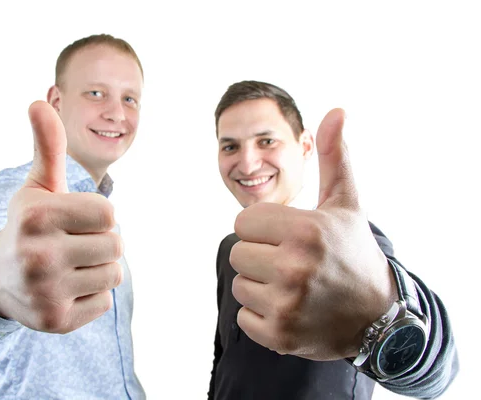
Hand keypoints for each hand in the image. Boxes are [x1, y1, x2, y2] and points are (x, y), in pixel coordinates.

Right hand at [0, 101, 122, 333]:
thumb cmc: (29, 225)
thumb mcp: (38, 185)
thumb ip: (47, 147)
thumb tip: (38, 101)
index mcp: (36, 217)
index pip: (109, 214)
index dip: (98, 215)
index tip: (75, 219)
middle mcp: (38, 256)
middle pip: (116, 244)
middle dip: (101, 241)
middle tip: (72, 245)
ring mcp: (46, 293)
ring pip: (113, 274)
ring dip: (98, 268)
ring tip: (69, 266)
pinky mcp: (56, 322)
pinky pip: (103, 303)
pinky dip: (91, 296)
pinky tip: (65, 289)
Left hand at [230, 109, 397, 359]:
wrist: (378, 314)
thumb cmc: (354, 252)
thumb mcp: (347, 204)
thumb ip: (334, 158)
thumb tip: (335, 110)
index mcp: (305, 230)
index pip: (243, 220)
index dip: (263, 227)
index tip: (287, 235)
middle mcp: (294, 268)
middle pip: (236, 252)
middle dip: (260, 254)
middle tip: (291, 262)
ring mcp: (286, 305)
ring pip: (239, 284)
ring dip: (260, 284)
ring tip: (293, 286)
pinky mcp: (279, 335)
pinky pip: (244, 316)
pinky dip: (262, 315)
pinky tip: (291, 309)